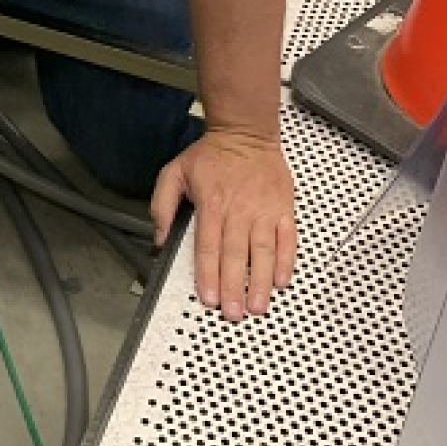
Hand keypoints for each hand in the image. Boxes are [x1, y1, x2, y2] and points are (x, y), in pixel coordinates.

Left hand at [150, 127, 295, 318]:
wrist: (246, 132)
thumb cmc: (210, 155)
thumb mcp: (174, 173)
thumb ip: (162, 206)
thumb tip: (159, 238)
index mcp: (211, 204)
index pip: (208, 247)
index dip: (208, 275)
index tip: (208, 298)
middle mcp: (239, 210)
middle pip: (236, 256)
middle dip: (234, 288)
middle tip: (233, 313)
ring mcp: (264, 210)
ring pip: (263, 252)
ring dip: (261, 282)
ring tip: (258, 306)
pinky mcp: (283, 208)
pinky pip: (287, 239)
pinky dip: (286, 261)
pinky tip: (282, 281)